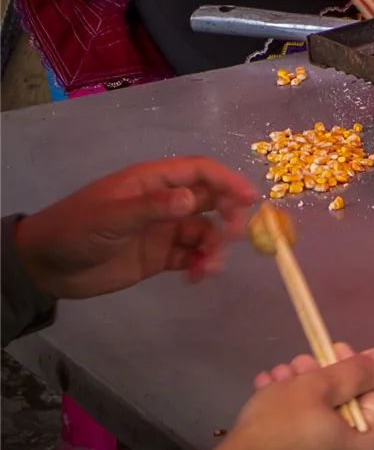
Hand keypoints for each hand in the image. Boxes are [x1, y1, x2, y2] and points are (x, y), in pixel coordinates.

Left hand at [14, 158, 257, 300]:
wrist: (47, 266)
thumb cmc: (76, 229)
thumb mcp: (111, 216)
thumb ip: (152, 208)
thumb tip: (191, 200)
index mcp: (153, 181)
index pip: (199, 172)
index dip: (227, 181)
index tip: (251, 199)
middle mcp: (164, 202)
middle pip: (209, 200)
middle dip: (229, 214)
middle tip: (236, 236)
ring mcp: (162, 229)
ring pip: (203, 231)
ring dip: (213, 246)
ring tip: (208, 268)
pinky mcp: (158, 256)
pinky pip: (190, 256)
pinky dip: (200, 264)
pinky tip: (197, 277)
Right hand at [189, 344, 373, 449]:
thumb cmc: (280, 428)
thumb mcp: (319, 387)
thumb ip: (357, 371)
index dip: (353, 367)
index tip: (329, 348)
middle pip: (347, 410)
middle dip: (320, 379)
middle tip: (298, 362)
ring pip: (323, 424)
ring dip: (301, 393)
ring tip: (276, 375)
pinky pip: (308, 444)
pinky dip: (293, 419)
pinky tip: (269, 394)